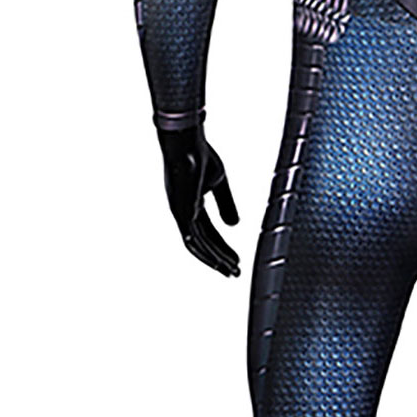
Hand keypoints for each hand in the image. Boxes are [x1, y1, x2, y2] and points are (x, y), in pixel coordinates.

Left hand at [157, 125, 240, 275]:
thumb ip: (226, 204)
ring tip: (229, 271)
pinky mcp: (181, 213)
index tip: (235, 259)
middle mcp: (184, 211)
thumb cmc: (200, 156)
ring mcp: (181, 213)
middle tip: (234, 272)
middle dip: (220, 258)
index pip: (209, 231)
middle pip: (204, 241)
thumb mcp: (220, 183)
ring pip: (198, 244)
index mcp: (192, 203)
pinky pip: (193, 239)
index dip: (222, 246)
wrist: (187, 145)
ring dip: (214, 259)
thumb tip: (234, 225)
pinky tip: (217, 263)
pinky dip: (206, 252)